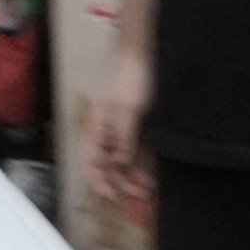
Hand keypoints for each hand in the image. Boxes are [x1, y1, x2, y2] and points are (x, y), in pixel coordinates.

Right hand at [70, 66, 146, 216]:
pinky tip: (158, 173)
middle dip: (124, 183)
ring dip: (138, 176)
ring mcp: (127, 129)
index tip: (115, 198)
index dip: (100, 182)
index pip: (92, 163)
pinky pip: (144, 150)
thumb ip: (121, 138)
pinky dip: (148, 163)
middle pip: (112, 166)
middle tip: (142, 197)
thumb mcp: (126, 109)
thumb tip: (118, 164)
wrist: (148, 52)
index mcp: (98, 128)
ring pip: (129, 160)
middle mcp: (110, 132)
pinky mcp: (143, 124)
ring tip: (152, 190)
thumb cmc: (130, 77)